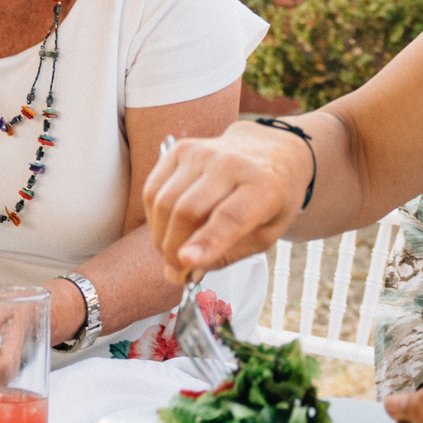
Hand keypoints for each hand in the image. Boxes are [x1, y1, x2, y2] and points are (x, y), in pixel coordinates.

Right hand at [143, 125, 306, 280]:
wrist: (268, 150)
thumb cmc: (270, 197)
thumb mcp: (265, 234)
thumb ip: (227, 255)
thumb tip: (185, 271)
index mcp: (263, 186)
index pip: (229, 217)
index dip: (206, 242)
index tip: (186, 263)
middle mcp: (231, 163)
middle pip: (187, 212)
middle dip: (174, 250)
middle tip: (176, 272)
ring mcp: (202, 153)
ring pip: (164, 203)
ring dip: (161, 237)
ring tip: (173, 251)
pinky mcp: (180, 150)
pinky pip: (152, 190)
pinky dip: (154, 217)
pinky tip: (168, 227)